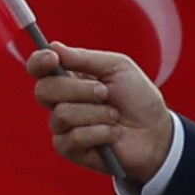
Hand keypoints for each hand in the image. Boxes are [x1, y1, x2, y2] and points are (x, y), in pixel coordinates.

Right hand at [28, 41, 173, 185]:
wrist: (156, 132)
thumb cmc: (137, 98)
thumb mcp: (118, 67)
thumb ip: (85, 57)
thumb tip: (54, 46)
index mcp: (68, 77)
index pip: (38, 68)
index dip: (38, 62)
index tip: (52, 58)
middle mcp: (60, 100)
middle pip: (44, 90)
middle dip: (78, 89)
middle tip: (105, 92)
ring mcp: (62, 125)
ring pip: (62, 114)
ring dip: (97, 113)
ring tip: (114, 116)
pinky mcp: (69, 148)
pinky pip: (74, 137)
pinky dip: (100, 133)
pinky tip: (112, 134)